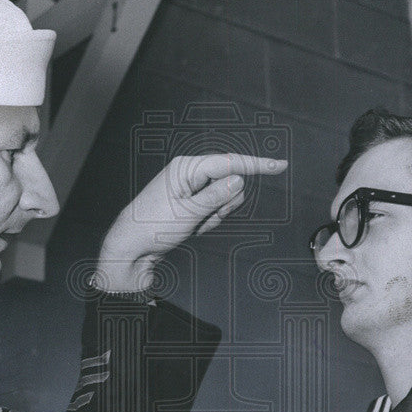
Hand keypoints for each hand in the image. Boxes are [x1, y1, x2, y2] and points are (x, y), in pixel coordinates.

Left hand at [93, 154, 287, 292]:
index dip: (256, 165)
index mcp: (186, 167)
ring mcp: (190, 188)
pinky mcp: (191, 202)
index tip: (280, 165)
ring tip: (193, 225)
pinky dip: (208, 222)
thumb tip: (240, 178)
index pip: (229, 162)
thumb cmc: (152, 228)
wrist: (131, 249)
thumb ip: (217, 195)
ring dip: (215, 216)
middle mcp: (189, 173)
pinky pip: (214, 210)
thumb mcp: (189, 213)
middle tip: (203, 218)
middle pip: (230, 182)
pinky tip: (190, 229)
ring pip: (225, 198)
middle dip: (224, 204)